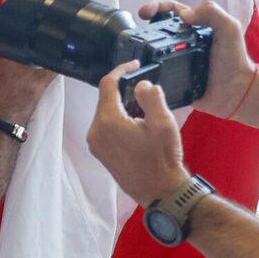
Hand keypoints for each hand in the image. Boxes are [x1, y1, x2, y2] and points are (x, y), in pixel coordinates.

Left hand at [87, 75, 193, 205]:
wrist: (160, 192)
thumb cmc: (162, 159)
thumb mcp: (163, 122)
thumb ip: (150, 97)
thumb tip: (141, 85)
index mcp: (108, 121)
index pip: (107, 85)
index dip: (121, 70)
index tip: (135, 66)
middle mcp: (95, 132)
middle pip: (105, 99)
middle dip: (123, 91)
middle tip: (144, 91)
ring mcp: (95, 144)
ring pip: (105, 113)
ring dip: (121, 107)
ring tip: (144, 111)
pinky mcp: (100, 153)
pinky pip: (105, 128)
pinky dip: (118, 120)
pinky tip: (136, 126)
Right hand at [135, 0, 258, 120]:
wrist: (235, 92)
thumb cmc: (235, 59)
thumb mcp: (229, 28)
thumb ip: (212, 13)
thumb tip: (183, 16)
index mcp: (196, 25)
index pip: (172, 10)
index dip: (156, 7)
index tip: (144, 13)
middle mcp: (184, 40)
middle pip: (158, 28)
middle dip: (144, 27)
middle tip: (135, 33)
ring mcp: (177, 59)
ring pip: (153, 50)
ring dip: (143, 48)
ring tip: (135, 51)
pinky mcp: (173, 76)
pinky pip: (156, 71)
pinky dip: (147, 69)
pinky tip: (141, 69)